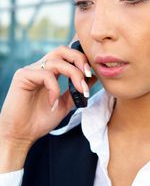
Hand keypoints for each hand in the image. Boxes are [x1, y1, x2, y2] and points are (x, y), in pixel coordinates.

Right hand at [0, 45, 96, 169]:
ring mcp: (31, 70)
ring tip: (80, 91)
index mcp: (50, 72)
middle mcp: (40, 68)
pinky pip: (46, 74)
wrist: (21, 135)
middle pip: (62, 50)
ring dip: (74, 75)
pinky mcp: (23, 76)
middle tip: (87, 74)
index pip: (67, 56)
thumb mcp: (65, 104)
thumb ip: (76, 90)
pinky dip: (55, 88)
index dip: (81, 59)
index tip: (91, 74)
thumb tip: (92, 77)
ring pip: (57, 61)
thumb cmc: (40, 120)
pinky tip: (53, 102)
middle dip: (79, 59)